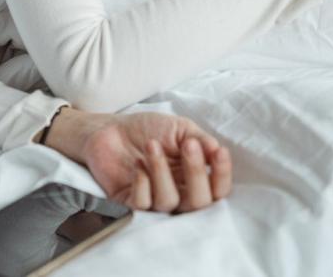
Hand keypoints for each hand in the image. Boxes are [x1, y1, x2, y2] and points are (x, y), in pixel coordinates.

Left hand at [44, 108, 231, 212]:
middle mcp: (177, 193)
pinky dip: (142, 183)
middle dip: (196, 173)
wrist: (110, 128)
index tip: (218, 152)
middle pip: (198, 203)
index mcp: (193, 178)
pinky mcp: (129, 202)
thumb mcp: (180, 128)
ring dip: (162, 171)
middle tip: (188, 145)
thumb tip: (216, 150)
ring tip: (152, 145)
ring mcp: (154, 200)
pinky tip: (137, 164)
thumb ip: (200, 139)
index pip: (217, 190)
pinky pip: (142, 204)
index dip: (222, 175)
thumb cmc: (147, 129)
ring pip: (169, 202)